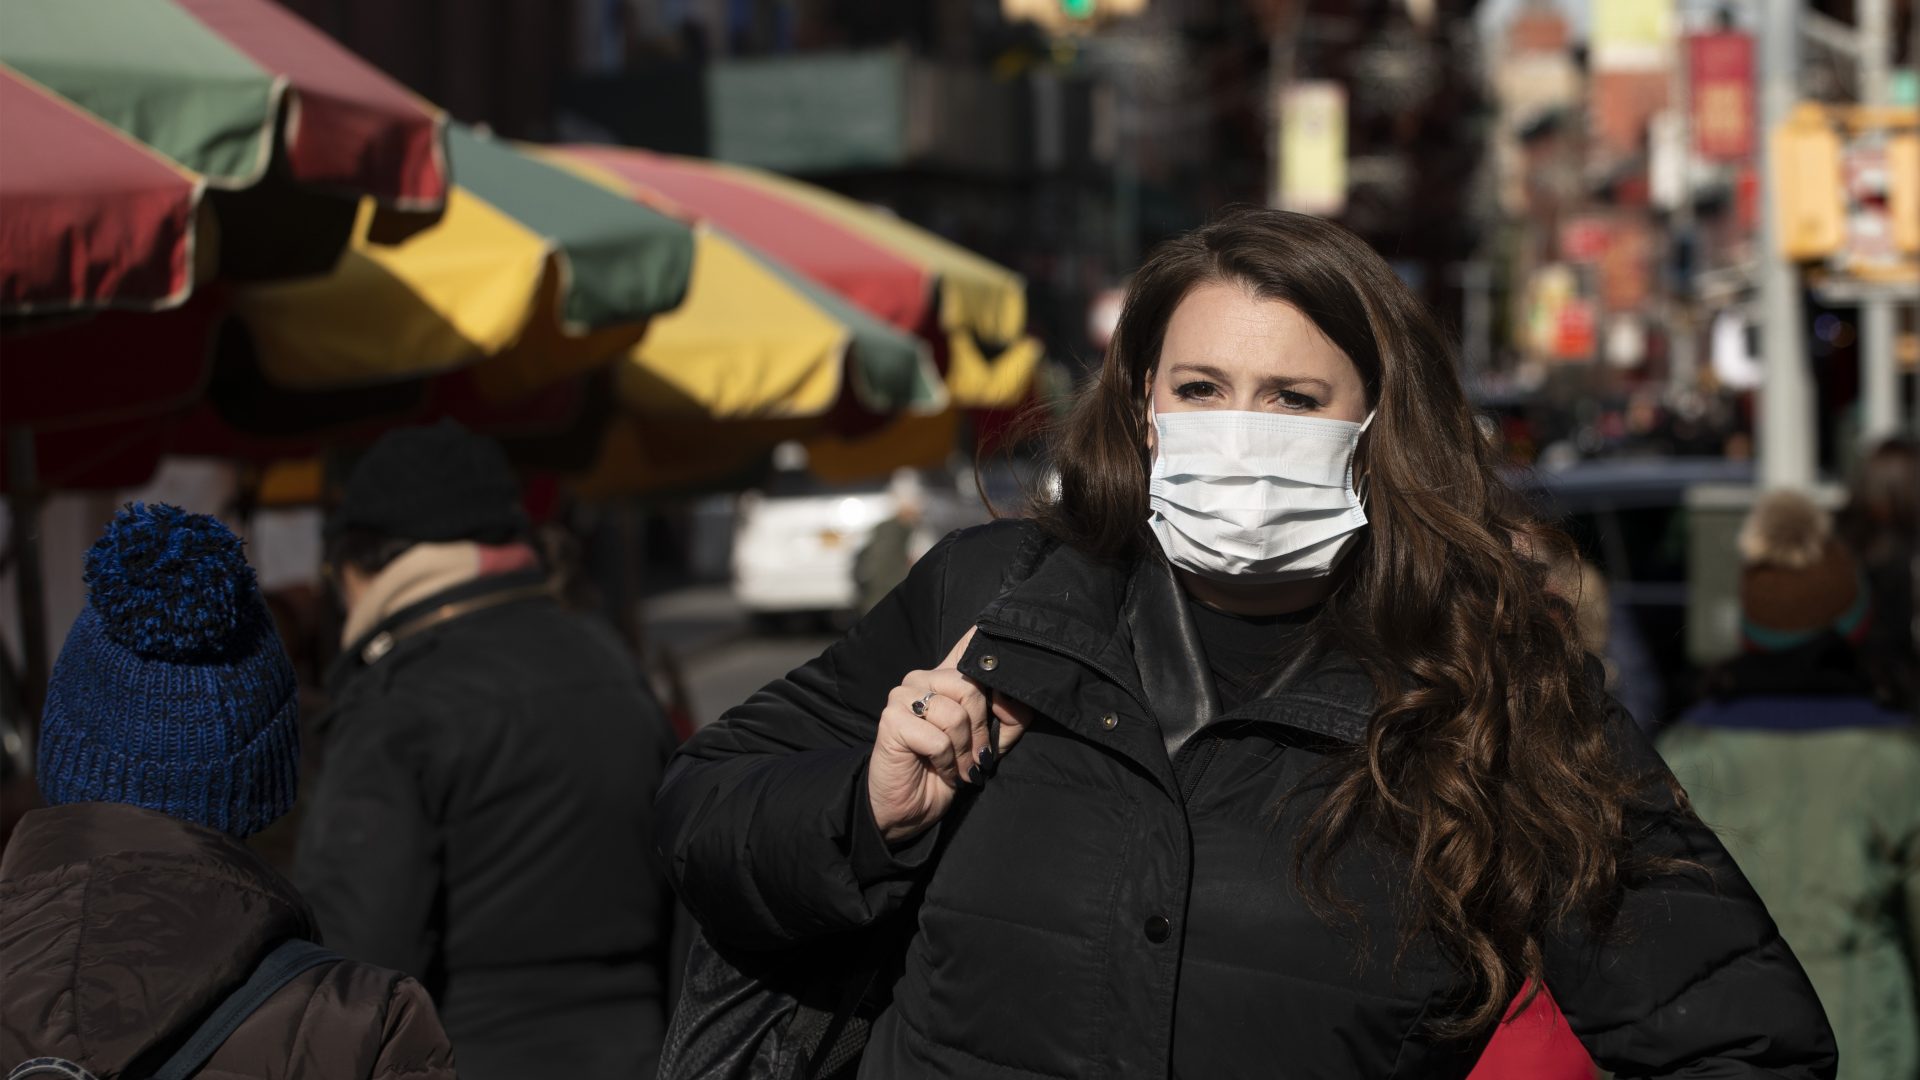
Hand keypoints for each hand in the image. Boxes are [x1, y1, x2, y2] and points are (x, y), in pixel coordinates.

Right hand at [867, 627, 1033, 844]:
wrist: (912, 809)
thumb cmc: (951, 771)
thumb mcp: (991, 743)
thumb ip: (1009, 718)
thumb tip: (1013, 701)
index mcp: (945, 677)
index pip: (970, 642)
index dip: (994, 658)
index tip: (1006, 687)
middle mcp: (922, 678)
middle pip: (970, 687)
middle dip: (981, 730)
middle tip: (978, 756)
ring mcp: (902, 696)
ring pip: (955, 715)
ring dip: (964, 751)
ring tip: (960, 767)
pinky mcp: (891, 720)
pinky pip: (938, 739)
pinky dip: (947, 762)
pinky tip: (941, 770)